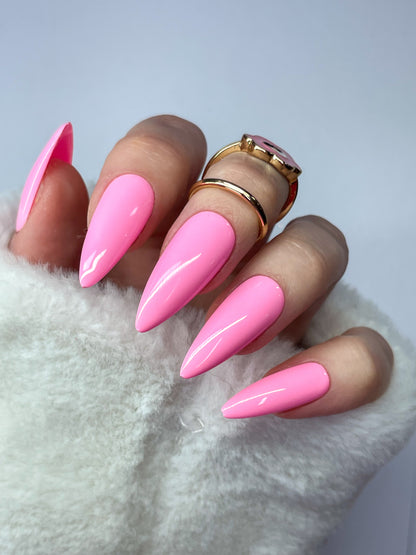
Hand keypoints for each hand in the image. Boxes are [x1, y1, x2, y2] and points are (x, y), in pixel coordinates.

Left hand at [9, 115, 393, 418]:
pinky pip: (367, 350)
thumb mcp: (42, 312)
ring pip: (322, 243)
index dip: (148, 172)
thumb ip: (44, 242)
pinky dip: (334, 372)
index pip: (174, 144)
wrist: (107, 482)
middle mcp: (231, 250)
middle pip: (258, 179)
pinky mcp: (325, 367)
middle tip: (162, 302)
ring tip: (210, 353)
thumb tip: (56, 169)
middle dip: (215, 226)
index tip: (101, 253)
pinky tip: (269, 402)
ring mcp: (286, 304)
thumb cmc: (71, 383)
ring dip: (276, 287)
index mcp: (159, 223)